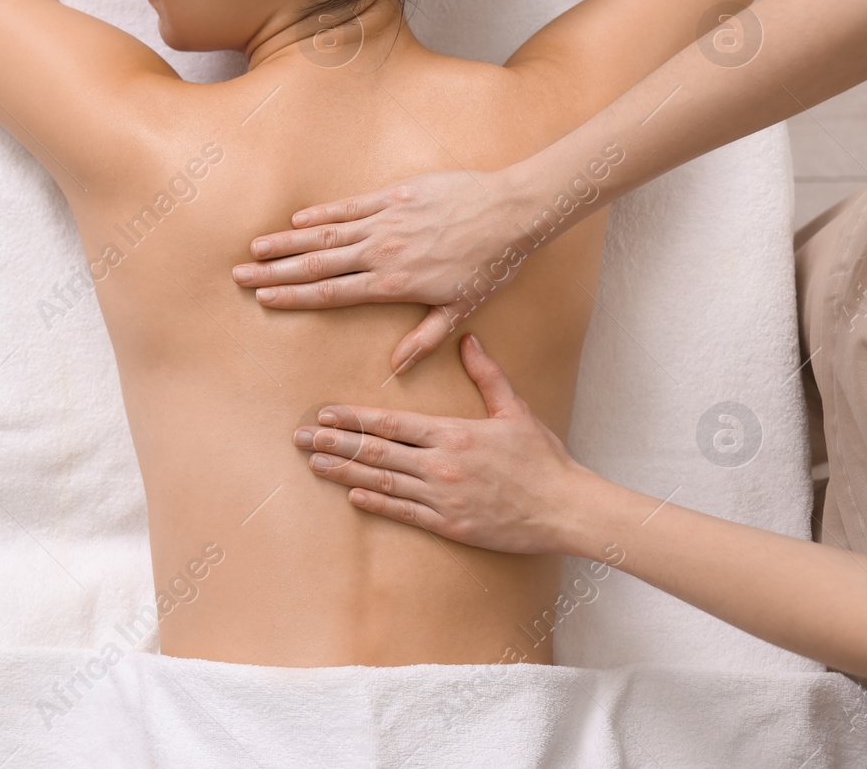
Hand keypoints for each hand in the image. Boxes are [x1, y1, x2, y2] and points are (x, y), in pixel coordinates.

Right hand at [231, 167, 533, 372]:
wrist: (511, 212)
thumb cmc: (491, 264)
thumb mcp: (462, 309)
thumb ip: (426, 337)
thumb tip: (398, 366)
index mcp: (393, 284)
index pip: (331, 293)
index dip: (293, 297)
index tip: (263, 299)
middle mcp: (380, 252)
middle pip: (316, 264)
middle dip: (275, 271)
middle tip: (240, 275)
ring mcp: (384, 221)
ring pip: (325, 233)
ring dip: (288, 241)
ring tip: (256, 247)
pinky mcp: (394, 195)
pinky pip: (349, 206)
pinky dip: (321, 213)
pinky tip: (298, 219)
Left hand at [291, 334, 593, 555]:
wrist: (567, 508)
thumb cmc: (543, 459)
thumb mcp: (515, 410)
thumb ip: (487, 375)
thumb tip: (468, 340)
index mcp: (454, 433)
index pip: (392, 424)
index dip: (354, 418)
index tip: (324, 413)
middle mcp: (442, 465)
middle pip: (377, 452)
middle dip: (335, 443)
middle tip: (299, 438)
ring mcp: (443, 497)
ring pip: (382, 482)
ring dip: (344, 472)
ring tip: (314, 463)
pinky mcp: (450, 525)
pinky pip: (404, 513)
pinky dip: (375, 503)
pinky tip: (351, 495)